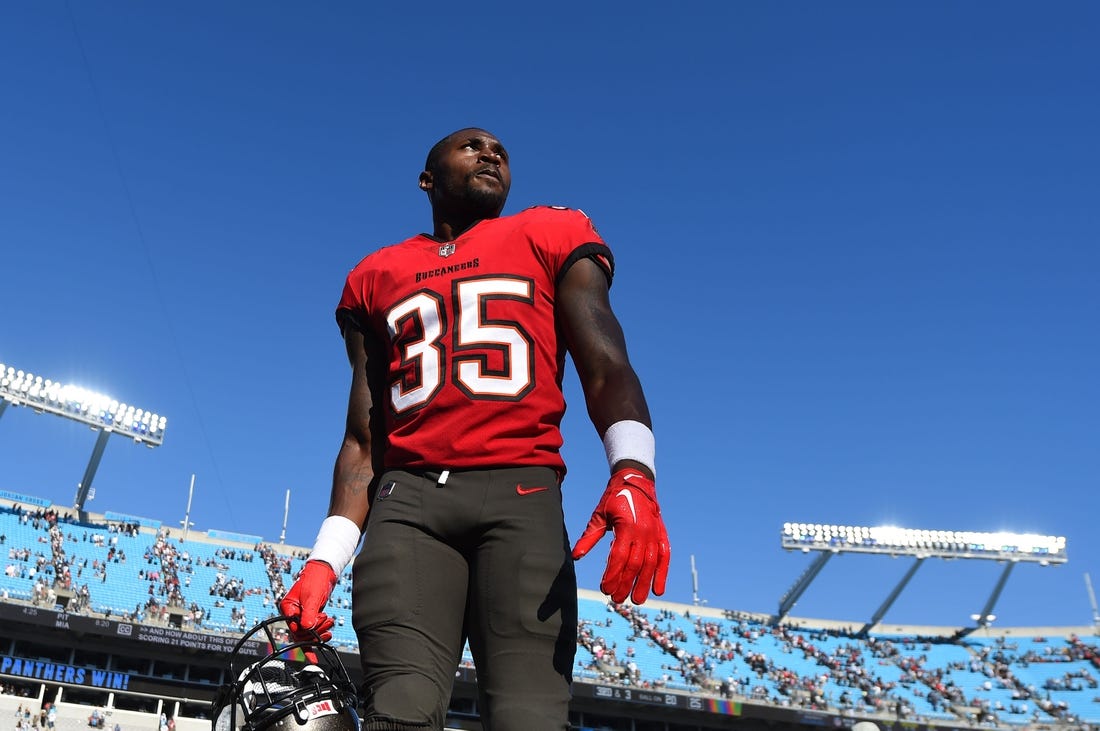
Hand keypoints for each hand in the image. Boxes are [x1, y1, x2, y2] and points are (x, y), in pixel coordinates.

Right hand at [279, 560, 337, 640]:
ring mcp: (301, 616)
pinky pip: (311, 632)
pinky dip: (315, 639)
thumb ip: (309, 613)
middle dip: (314, 631)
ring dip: (319, 632)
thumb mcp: (312, 597)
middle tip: (326, 623)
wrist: (324, 571)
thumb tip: (307, 628)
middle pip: (300, 633)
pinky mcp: (309, 617)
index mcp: (287, 608)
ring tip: (329, 624)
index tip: (315, 625)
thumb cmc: (315, 580)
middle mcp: (292, 614)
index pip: (293, 626)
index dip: (305, 629)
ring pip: (307, 633)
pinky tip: (319, 649)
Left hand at [571, 468, 669, 603]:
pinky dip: (662, 574)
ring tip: (636, 600)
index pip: (619, 556)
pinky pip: (664, 557)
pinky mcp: (662, 534)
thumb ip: (590, 537)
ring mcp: (654, 533)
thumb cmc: (614, 499)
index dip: (612, 574)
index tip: (605, 589)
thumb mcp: (599, 515)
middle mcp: (643, 531)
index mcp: (626, 526)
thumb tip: (576, 556)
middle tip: (617, 599)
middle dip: (626, 583)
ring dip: (643, 584)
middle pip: (635, 564)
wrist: (636, 481)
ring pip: (650, 564)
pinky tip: (658, 590)